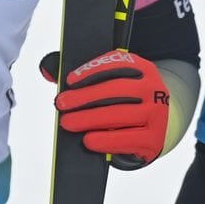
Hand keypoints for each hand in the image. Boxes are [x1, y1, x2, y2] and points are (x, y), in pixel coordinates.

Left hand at [42, 49, 169, 169]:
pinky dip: (105, 140)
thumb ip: (84, 75)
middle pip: (118, 89)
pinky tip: (88, 140)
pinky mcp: (154, 138)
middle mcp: (154, 88)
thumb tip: (47, 69)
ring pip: (121, 114)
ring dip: (90, 119)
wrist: (152, 130)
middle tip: (62, 104)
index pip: (119, 63)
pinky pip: (127, 139)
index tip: (70, 80)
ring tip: (68, 123)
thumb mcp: (111, 84)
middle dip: (86, 96)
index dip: (93, 70)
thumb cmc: (125, 103)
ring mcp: (157, 114)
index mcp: (144, 69)